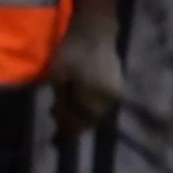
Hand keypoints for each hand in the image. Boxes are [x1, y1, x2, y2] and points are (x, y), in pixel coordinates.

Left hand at [49, 12, 128, 135]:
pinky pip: (100, 103)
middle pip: (89, 121)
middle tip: (57, 126)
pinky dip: (88, 106)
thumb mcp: (58, 76)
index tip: (55, 143)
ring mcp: (115, 92)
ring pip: (95, 113)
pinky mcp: (117, 85)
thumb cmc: (73, 51)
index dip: (66, 134)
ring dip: (80, 116)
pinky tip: (76, 102)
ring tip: (63, 111)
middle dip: (72, 124)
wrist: (95, 29)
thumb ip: (61, 100)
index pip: (79, 123)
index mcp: (94, 97)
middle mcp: (109, 99)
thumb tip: (61, 118)